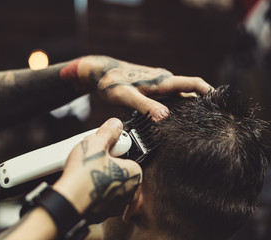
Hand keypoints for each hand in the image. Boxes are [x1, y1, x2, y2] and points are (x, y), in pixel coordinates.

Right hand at [53, 118, 141, 223]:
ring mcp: (116, 204)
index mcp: (134, 174)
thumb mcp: (96, 144)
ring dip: (98, 175)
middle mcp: (129, 192)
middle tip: (91, 157)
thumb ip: (108, 132)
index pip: (129, 154)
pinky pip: (99, 196)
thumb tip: (115, 124)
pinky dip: (91, 188)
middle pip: (118, 169)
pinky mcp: (102, 213)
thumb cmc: (85, 176)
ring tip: (83, 168)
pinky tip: (80, 182)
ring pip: (108, 183)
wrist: (68, 203)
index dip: (113, 148)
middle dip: (105, 162)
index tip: (104, 145)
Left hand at [78, 56, 212, 121]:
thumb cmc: (111, 83)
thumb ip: (145, 105)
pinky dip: (175, 107)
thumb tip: (165, 117)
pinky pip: (168, 97)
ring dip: (188, 106)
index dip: (209, 92)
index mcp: (161, 81)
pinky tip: (173, 119)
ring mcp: (157, 84)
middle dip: (202, 103)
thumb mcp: (126, 96)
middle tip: (212, 121)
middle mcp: (163, 81)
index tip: (222, 103)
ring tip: (196, 124)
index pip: (192, 83)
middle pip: (189, 92)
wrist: (99, 72)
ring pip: (178, 95)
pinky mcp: (151, 88)